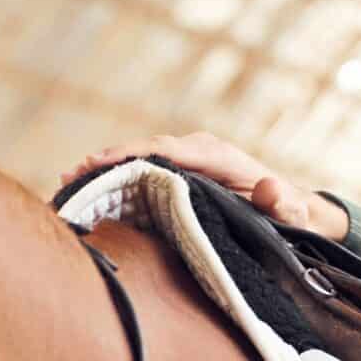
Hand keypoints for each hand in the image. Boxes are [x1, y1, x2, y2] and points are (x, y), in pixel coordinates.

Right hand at [58, 132, 350, 241]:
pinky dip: (117, 179)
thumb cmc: (288, 211)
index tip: (103, 162)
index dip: (134, 154)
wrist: (289, 208)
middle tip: (74, 174)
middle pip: (145, 150)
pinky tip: (90, 189)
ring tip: (70, 180)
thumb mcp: (290, 210)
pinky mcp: (178, 175)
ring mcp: (184, 161)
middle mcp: (195, 151)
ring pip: (139, 160)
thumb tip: (270, 189)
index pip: (168, 149)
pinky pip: (143, 172)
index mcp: (215, 154)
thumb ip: (282, 203)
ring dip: (106, 169)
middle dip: (109, 160)